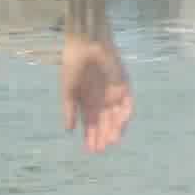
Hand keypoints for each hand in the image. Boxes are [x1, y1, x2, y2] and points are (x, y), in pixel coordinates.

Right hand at [60, 35, 131, 152]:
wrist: (86, 43)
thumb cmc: (74, 63)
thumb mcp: (68, 89)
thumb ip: (69, 108)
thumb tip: (68, 130)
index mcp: (86, 99)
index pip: (90, 122)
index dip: (90, 136)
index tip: (89, 150)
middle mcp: (101, 98)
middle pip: (104, 122)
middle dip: (102, 136)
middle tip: (100, 150)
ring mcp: (113, 92)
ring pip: (116, 116)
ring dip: (114, 128)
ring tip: (111, 141)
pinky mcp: (124, 84)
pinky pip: (126, 103)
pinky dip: (124, 114)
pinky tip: (120, 125)